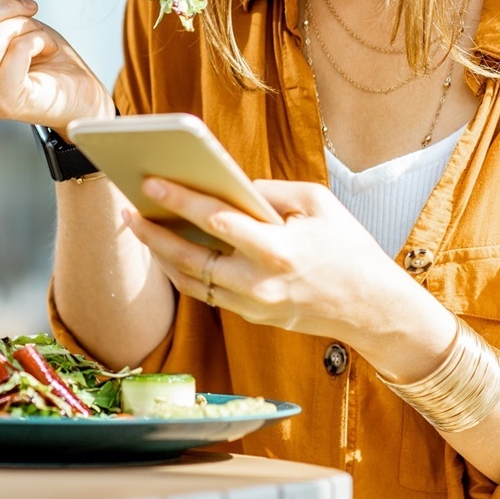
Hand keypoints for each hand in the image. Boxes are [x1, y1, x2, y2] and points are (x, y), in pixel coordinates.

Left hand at [123, 177, 419, 342]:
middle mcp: (259, 283)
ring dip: (162, 255)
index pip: (216, 221)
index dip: (180, 200)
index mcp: (278, 250)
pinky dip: (184, 272)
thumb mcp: (317, 202)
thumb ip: (268, 191)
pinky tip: (169, 250)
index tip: (151, 181)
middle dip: (154, 234)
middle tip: (127, 209)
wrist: (372, 307)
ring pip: (192, 282)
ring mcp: (253, 306)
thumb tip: (227, 184)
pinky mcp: (252, 317)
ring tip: (140, 226)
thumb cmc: (348, 245)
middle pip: (190, 259)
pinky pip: (207, 293)